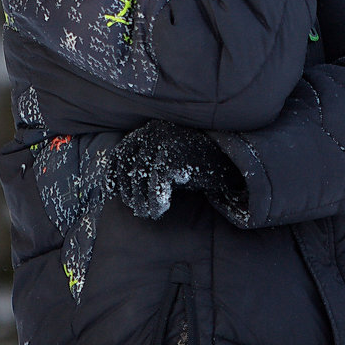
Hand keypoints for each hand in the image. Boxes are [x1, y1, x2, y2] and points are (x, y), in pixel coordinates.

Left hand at [108, 120, 242, 219]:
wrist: (230, 159)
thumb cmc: (197, 163)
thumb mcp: (167, 162)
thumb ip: (146, 168)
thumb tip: (122, 189)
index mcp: (147, 131)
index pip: (119, 155)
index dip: (114, 176)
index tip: (113, 194)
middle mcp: (152, 131)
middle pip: (128, 168)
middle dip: (130, 193)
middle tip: (139, 210)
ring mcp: (163, 140)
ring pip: (140, 177)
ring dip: (142, 200)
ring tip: (150, 213)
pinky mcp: (173, 153)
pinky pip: (156, 181)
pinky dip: (156, 199)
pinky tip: (161, 209)